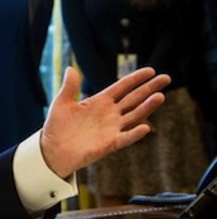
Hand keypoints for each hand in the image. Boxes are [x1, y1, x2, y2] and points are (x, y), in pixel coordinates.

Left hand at [41, 67, 170, 177]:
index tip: (150, 70)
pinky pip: (124, 138)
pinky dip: (134, 134)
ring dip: (146, 107)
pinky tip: (145, 127)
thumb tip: (70, 68)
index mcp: (99, 102)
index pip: (122, 88)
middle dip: (149, 89)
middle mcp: (109, 114)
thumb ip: (69, 87)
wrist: (52, 150)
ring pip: (133, 116)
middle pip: (133, 99)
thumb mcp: (62, 103)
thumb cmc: (57, 126)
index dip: (135, 79)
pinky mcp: (108, 144)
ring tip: (160, 96)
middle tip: (166, 78)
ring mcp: (111, 129)